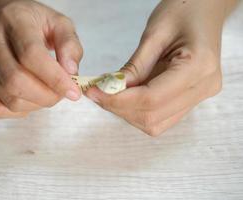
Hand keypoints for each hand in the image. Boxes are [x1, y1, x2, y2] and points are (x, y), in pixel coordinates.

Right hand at [0, 0, 82, 117]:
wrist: (10, 23)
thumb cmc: (38, 25)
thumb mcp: (61, 25)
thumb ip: (70, 46)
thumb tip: (70, 71)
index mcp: (14, 19)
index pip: (31, 55)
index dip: (55, 79)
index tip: (74, 92)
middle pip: (16, 81)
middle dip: (47, 96)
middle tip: (62, 94)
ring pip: (9, 99)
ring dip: (37, 104)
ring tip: (49, 93)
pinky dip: (21, 111)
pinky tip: (32, 99)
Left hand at [87, 0, 232, 135]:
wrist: (205, 11)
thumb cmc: (183, 11)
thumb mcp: (155, 34)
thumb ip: (134, 66)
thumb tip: (111, 89)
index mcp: (199, 67)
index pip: (151, 99)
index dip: (118, 100)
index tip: (94, 92)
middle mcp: (203, 88)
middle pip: (152, 116)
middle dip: (119, 108)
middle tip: (97, 93)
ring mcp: (199, 96)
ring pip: (155, 123)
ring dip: (127, 112)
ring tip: (109, 93)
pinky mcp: (190, 99)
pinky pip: (161, 117)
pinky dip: (138, 110)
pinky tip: (125, 96)